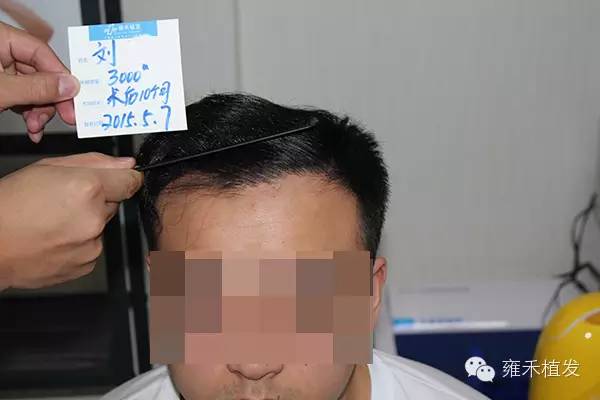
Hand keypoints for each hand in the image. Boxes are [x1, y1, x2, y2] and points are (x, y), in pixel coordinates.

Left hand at [0, 21, 78, 141]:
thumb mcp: (1, 90)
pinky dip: (28, 113)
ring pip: (32, 89)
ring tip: (36, 127)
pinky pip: (21, 97)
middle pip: (40, 73)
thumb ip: (37, 88)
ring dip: (39, 112)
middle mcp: (0, 51)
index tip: (74, 99)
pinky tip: (32, 127)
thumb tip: (69, 86)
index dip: (60, 77)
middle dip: (49, 101)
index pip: (41, 53)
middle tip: (65, 118)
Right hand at [0, 153, 142, 288]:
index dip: (125, 178)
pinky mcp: (87, 264)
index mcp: (88, 189)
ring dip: (86, 222)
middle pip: (113, 203)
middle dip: (96, 201)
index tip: (120, 179)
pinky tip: (54, 238)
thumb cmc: (10, 205)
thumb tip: (126, 164)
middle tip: (64, 201)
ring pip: (101, 226)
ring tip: (54, 222)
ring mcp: (92, 245)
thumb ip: (95, 163)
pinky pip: (92, 247)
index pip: (131, 181)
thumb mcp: (48, 167)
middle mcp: (94, 218)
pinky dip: (79, 242)